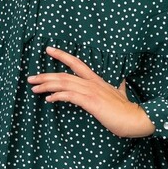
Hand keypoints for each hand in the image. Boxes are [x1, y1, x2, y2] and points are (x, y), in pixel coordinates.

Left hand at [26, 46, 155, 137]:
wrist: (136, 118)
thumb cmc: (127, 110)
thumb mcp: (121, 94)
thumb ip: (118, 87)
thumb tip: (121, 82)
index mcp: (97, 80)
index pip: (77, 63)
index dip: (62, 55)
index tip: (48, 50)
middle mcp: (92, 83)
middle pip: (64, 74)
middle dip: (45, 75)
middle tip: (31, 78)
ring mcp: (92, 91)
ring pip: (64, 83)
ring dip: (47, 85)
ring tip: (34, 88)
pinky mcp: (91, 102)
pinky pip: (70, 96)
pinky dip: (57, 96)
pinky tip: (49, 99)